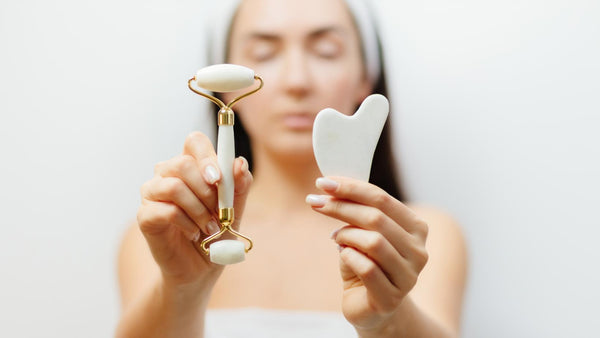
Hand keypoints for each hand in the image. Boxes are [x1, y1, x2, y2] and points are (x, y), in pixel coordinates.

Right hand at [137, 132, 252, 292]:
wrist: (201, 269)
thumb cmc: (217, 233)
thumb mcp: (236, 209)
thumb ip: (239, 185)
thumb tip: (240, 163)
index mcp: (191, 166)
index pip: (194, 142)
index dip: (207, 155)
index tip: (219, 178)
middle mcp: (167, 174)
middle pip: (182, 163)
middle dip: (207, 191)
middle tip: (218, 212)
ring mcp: (152, 193)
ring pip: (174, 186)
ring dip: (198, 209)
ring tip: (209, 227)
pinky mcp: (145, 216)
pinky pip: (166, 210)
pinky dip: (187, 224)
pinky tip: (194, 234)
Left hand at [306, 177, 428, 331]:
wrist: (370, 307)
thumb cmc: (366, 263)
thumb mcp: (363, 233)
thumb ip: (357, 211)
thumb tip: (330, 186)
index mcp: (416, 227)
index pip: (382, 199)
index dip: (351, 188)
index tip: (323, 182)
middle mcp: (418, 250)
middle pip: (376, 218)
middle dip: (341, 206)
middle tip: (315, 202)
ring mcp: (408, 276)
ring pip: (373, 242)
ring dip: (346, 235)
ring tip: (335, 238)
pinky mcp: (391, 298)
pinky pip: (367, 268)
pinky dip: (348, 257)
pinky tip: (343, 255)